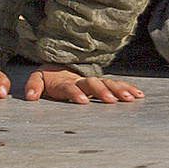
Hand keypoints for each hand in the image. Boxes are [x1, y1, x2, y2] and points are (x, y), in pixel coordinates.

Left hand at [23, 65, 144, 103]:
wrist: (61, 66)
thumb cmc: (50, 77)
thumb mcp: (37, 78)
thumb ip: (33, 85)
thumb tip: (29, 97)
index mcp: (64, 82)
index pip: (70, 88)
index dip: (75, 93)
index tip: (82, 101)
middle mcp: (81, 81)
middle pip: (92, 84)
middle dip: (101, 91)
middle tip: (110, 100)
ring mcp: (94, 82)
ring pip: (107, 83)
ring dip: (118, 90)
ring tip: (129, 98)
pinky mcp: (103, 84)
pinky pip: (117, 85)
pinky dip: (128, 88)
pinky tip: (139, 95)